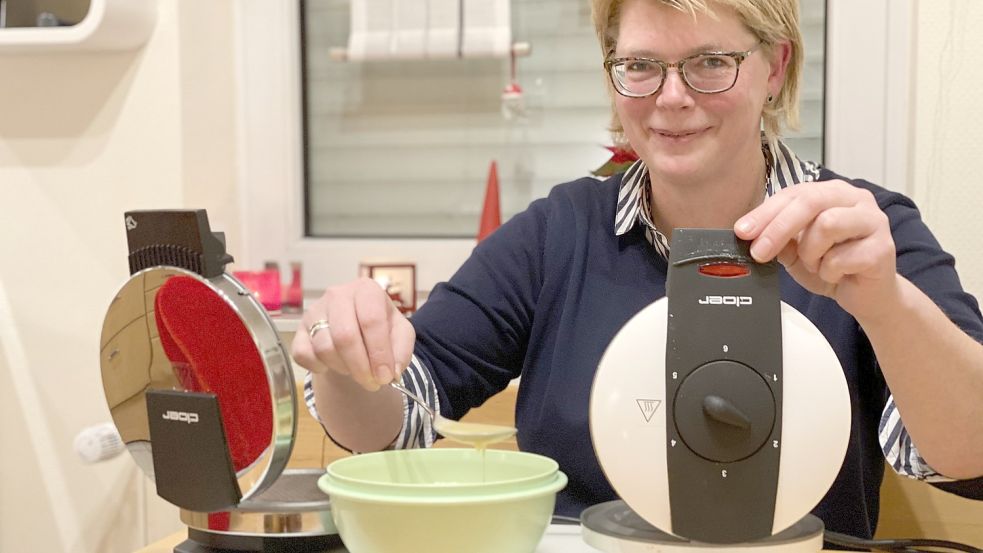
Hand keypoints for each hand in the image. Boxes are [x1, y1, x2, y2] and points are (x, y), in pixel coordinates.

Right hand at [291, 277, 415, 390]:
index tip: (385, 377)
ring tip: (356, 370)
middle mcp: (337, 295)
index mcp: (366, 290)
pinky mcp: (299, 329)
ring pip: (324, 348)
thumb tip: (392, 372)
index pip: (371, 320)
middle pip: (345, 336)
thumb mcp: (400, 333)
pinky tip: (332, 365)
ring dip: (343, 368)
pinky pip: (303, 354)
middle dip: (360, 367)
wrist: (356, 325)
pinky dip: (318, 367)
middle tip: (372, 383)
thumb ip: (402, 350)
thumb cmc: (381, 327)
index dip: (379, 353)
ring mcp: (314, 311)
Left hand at [734, 180, 898, 322]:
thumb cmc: (834, 266)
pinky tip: (835, 274)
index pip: (794, 193)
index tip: (742, 231)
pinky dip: (828, 271)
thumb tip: (749, 232)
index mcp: (833, 193)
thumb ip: (779, 237)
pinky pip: (841, 257)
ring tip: (815, 264)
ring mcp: (874, 221)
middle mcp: (856, 200)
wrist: (866, 295)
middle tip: (759, 252)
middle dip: (778, 228)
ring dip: (810, 253)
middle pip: (810, 201)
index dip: (765, 212)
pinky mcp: (882, 248)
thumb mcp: (796, 250)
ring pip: (826, 225)